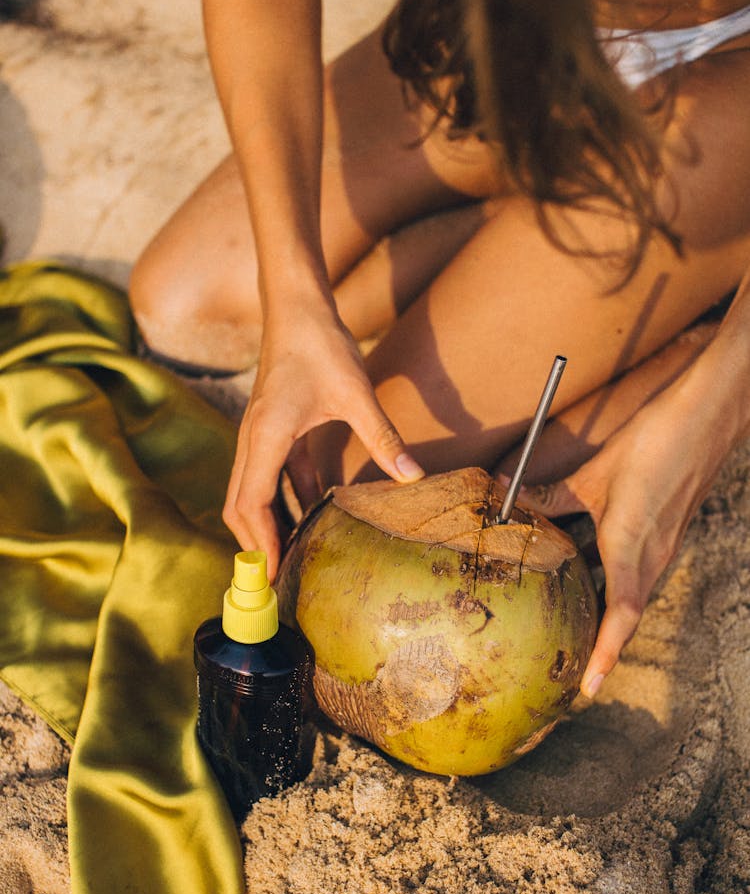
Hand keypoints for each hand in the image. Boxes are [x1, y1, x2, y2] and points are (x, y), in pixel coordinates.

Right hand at [223, 307, 423, 578]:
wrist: (297, 308)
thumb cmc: (320, 344)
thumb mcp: (355, 393)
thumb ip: (382, 437)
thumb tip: (413, 476)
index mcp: (265, 437)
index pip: (253, 505)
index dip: (262, 545)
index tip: (272, 578)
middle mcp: (253, 442)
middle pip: (241, 508)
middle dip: (255, 547)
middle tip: (275, 586)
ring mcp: (258, 439)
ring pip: (251, 496)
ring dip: (267, 529)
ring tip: (289, 562)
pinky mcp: (271, 434)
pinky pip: (272, 479)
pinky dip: (284, 504)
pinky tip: (309, 520)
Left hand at [512, 373, 733, 696]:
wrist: (706, 420)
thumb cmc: (655, 445)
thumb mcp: (595, 474)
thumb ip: (551, 494)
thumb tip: (506, 498)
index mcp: (632, 549)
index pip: (620, 617)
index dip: (605, 654)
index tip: (589, 687)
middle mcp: (651, 557)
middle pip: (623, 616)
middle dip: (600, 647)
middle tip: (573, 672)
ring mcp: (661, 547)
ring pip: (628, 594)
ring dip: (605, 617)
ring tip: (574, 635)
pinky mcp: (664, 532)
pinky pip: (634, 572)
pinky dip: (611, 586)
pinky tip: (585, 576)